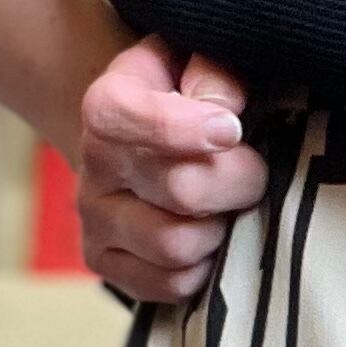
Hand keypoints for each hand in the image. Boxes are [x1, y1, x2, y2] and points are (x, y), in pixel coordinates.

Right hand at [73, 39, 269, 302]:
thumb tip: (224, 112)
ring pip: (175, 245)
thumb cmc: (188, 97)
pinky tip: (210, 239)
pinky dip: (204, 268)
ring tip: (228, 207)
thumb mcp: (197, 63)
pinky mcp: (105, 263)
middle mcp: (93, 163)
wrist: (147, 140)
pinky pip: (170, 284)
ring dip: (221, 230)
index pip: (124, 115)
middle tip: (253, 173)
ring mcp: (95, 218)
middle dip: (236, 183)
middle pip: (178, 189)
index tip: (231, 129)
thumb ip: (213, 73)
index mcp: (107, 104)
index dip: (182, 127)